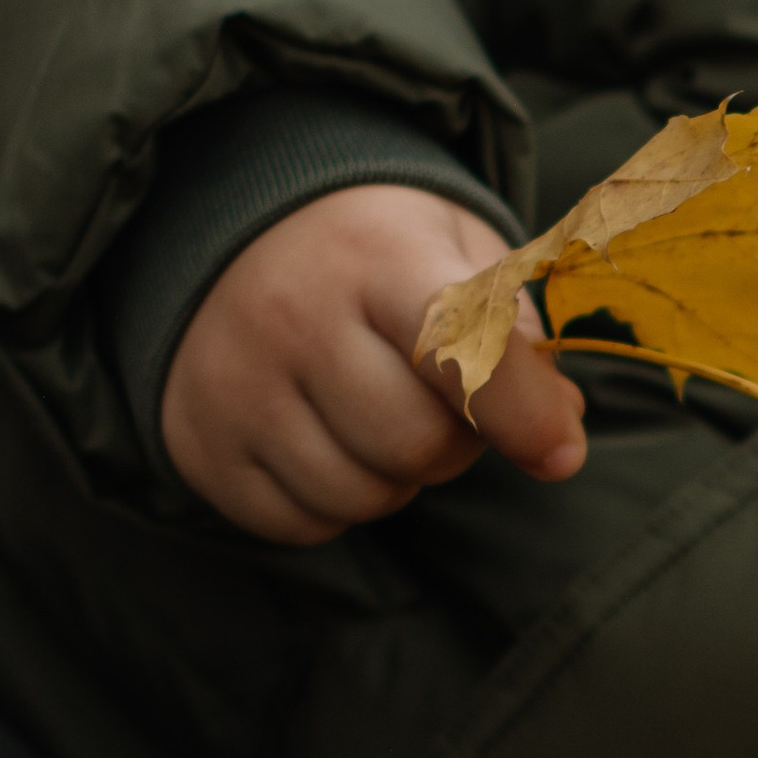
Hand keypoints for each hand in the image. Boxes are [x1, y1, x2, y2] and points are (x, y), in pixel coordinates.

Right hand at [161, 184, 585, 545]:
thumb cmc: (377, 254)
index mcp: (374, 253)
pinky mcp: (197, 443)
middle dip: (454, 445)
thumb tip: (558, 431)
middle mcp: (290, 314)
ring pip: (362, 497)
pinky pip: (302, 524)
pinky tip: (323, 440)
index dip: (522, 414)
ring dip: (394, 479)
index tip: (560, 451)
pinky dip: (332, 504)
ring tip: (373, 414)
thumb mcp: (456, 253)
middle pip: (417, 446)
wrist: (236, 233)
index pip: (457, 351)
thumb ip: (516, 337)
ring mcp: (233, 383)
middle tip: (439, 405)